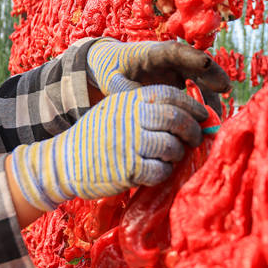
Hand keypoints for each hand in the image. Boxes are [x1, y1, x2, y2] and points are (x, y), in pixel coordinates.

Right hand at [9, 84, 206, 210]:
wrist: (64, 161)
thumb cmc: (96, 136)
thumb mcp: (116, 110)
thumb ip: (146, 109)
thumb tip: (190, 115)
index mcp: (129, 100)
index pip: (170, 96)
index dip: (192, 106)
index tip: (203, 116)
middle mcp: (130, 117)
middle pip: (175, 120)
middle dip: (192, 131)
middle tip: (195, 139)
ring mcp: (129, 143)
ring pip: (171, 146)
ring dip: (178, 154)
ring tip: (171, 157)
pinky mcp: (127, 169)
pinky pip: (160, 171)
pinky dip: (164, 172)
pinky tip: (156, 171)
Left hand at [86, 39, 230, 115]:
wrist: (112, 65)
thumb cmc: (112, 70)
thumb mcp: (113, 80)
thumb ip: (126, 91)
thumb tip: (144, 105)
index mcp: (152, 52)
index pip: (175, 50)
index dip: (191, 56)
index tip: (205, 63)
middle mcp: (171, 59)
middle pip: (195, 62)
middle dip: (212, 73)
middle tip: (225, 87)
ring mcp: (179, 69)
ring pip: (201, 78)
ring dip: (212, 93)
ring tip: (220, 111)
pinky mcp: (182, 81)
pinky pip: (198, 90)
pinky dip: (205, 103)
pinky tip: (211, 120)